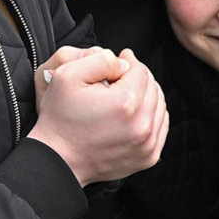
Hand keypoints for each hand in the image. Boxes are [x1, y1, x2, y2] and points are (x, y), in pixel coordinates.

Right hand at [28, 46, 168, 186]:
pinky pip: (160, 126)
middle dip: (138, 78)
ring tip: (126, 93)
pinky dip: (151, 115)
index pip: (141, 71)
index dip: (128, 62)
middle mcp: (142, 125)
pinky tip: (133, 112)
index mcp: (125, 103)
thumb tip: (124, 62)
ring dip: (146, 96)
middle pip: (153, 88)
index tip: (119, 62)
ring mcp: (148, 144)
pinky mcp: (148, 156)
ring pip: (159, 106)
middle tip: (120, 78)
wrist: (58, 159)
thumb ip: (100, 59)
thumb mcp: (67, 75)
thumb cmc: (60, 119)